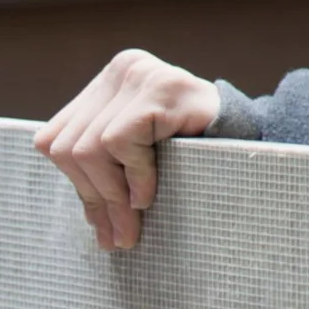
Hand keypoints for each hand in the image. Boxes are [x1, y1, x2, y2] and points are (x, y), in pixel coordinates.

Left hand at [34, 49, 219, 250]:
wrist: (251, 139)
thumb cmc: (197, 153)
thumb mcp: (139, 160)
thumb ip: (107, 173)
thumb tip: (92, 222)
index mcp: (108, 83)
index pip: (57, 138)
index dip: (76, 184)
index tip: (100, 222)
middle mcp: (120, 70)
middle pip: (68, 146)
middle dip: (93, 198)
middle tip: (116, 238)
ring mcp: (138, 75)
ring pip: (89, 149)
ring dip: (112, 197)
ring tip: (131, 226)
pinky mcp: (157, 90)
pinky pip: (121, 144)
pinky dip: (134, 178)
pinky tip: (148, 196)